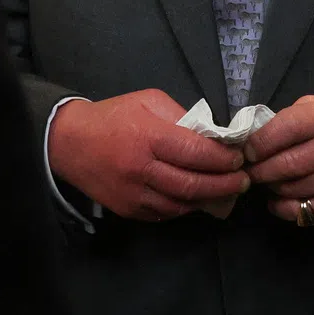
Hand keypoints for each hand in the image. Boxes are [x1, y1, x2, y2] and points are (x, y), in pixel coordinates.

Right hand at [48, 89, 251, 221]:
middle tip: (243, 180)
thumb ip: (180, 116)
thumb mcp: (148, 100)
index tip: (239, 157)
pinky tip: (197, 198)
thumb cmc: (114, 116)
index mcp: (149, 136)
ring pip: (182, 204)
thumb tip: (211, 134)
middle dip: (225, 184)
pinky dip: (185, 207)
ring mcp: (134, 194)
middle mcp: (142, 169)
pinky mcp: (129, 210)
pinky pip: (165, 213)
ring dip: (208, 199)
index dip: (223, 158)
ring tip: (227, 190)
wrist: (70, 142)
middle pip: (193, 184)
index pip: (196, 153)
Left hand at [245, 95, 313, 221]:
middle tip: (250, 170)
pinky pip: (303, 209)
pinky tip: (278, 200)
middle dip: (259, 169)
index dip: (259, 142)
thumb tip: (260, 134)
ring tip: (267, 181)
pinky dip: (284, 207)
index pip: (284, 129)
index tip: (247, 150)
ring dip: (272, 187)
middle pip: (284, 163)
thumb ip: (295, 115)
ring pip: (291, 188)